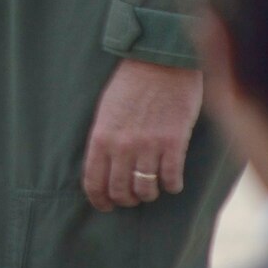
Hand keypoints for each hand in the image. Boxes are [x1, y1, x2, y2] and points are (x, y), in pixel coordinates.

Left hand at [81, 58, 202, 211]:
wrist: (161, 61)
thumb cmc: (131, 82)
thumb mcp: (106, 109)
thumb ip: (104, 138)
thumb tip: (105, 167)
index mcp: (101, 136)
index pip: (94, 182)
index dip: (100, 200)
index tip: (106, 206)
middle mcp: (122, 145)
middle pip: (120, 191)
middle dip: (126, 199)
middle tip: (133, 197)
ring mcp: (148, 146)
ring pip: (146, 190)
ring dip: (149, 194)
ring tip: (152, 187)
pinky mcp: (173, 143)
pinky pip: (171, 179)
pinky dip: (172, 185)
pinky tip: (172, 180)